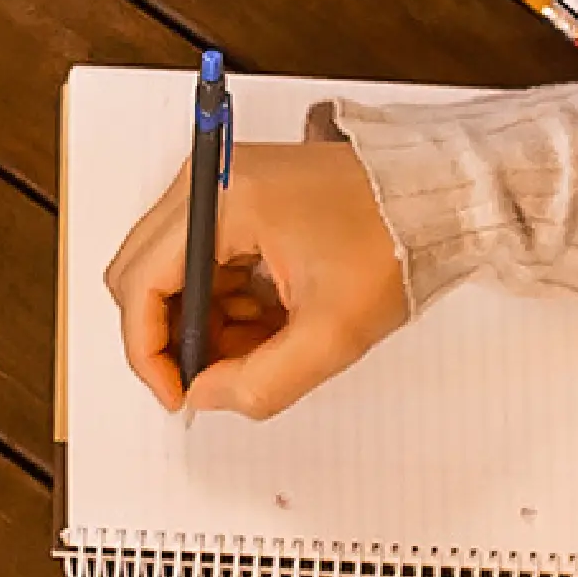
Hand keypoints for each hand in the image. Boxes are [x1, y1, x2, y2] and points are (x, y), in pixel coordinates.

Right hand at [102, 137, 411, 415]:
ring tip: (265, 347)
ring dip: (204, 323)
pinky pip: (203, 261)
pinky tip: (270, 321)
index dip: (148, 353)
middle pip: (142, 275)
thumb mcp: (331, 334)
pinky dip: (223, 302)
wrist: (437, 200)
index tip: (177, 394)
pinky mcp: (237, 196)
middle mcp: (207, 181)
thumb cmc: (393, 243)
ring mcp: (221, 185)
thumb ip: (260, 382)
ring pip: (172, 273)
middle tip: (217, 375)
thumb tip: (204, 395)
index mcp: (221, 200)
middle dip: (173, 338)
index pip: (140, 284)